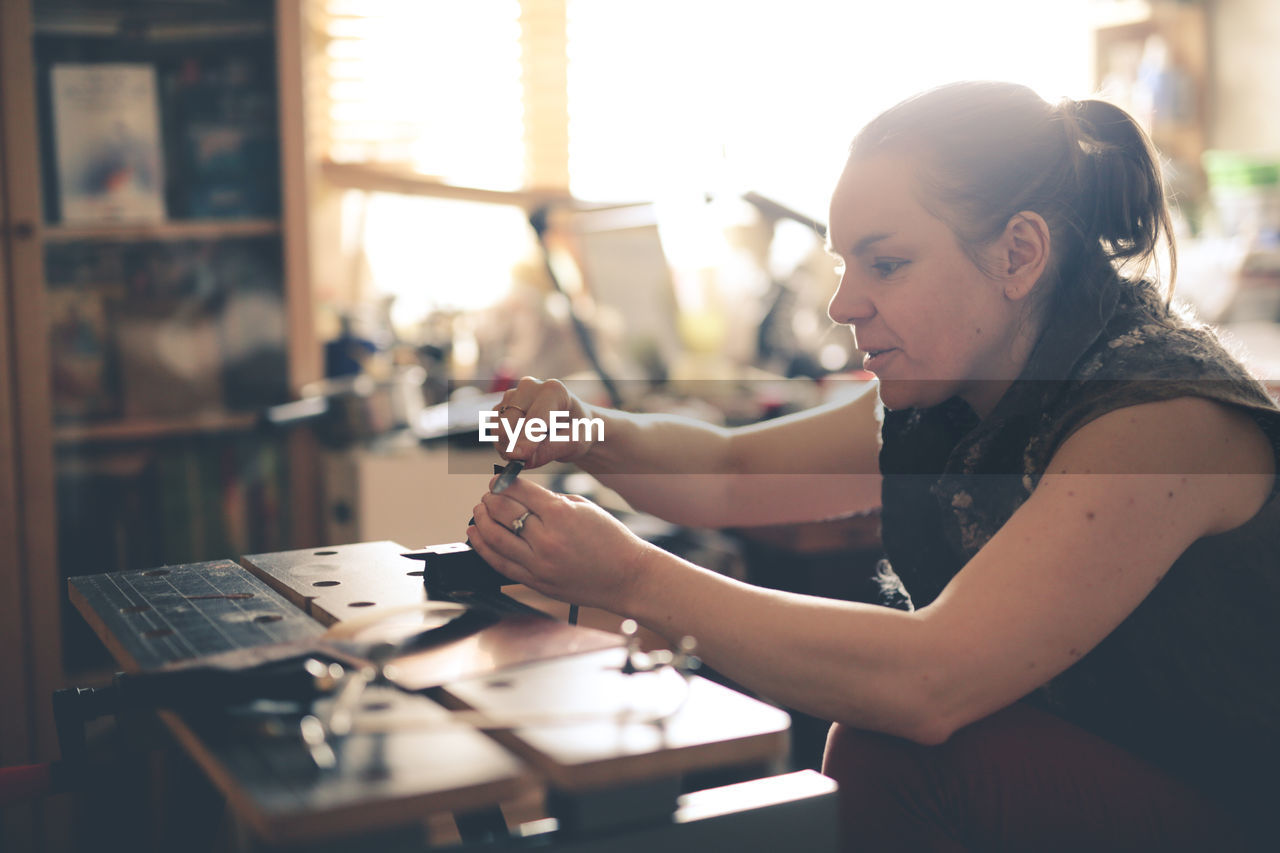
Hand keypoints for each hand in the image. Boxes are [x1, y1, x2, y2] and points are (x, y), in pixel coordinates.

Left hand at [467, 475, 653, 611]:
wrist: (627, 577)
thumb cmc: (611, 540)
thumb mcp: (584, 508)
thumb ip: (551, 501)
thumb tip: (520, 495)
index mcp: (560, 514)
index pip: (518, 491)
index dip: (503, 482)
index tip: (497, 480)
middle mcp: (546, 539)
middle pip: (502, 512)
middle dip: (491, 499)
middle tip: (488, 496)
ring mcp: (539, 563)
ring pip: (495, 538)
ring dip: (482, 521)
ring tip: (479, 511)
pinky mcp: (536, 582)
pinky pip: (500, 564)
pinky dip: (483, 548)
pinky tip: (475, 535)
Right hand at [493, 377, 596, 468]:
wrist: (572, 423)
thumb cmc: (577, 430)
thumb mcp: (575, 443)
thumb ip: (550, 450)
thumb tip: (521, 459)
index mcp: (554, 390)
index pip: (535, 418)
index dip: (526, 439)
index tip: (518, 457)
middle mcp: (530, 387)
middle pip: (509, 421)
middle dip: (513, 445)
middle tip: (523, 461)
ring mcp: (512, 395)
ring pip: (497, 426)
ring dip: (507, 446)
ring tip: (526, 453)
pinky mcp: (501, 406)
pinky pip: (493, 430)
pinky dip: (503, 444)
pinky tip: (519, 446)